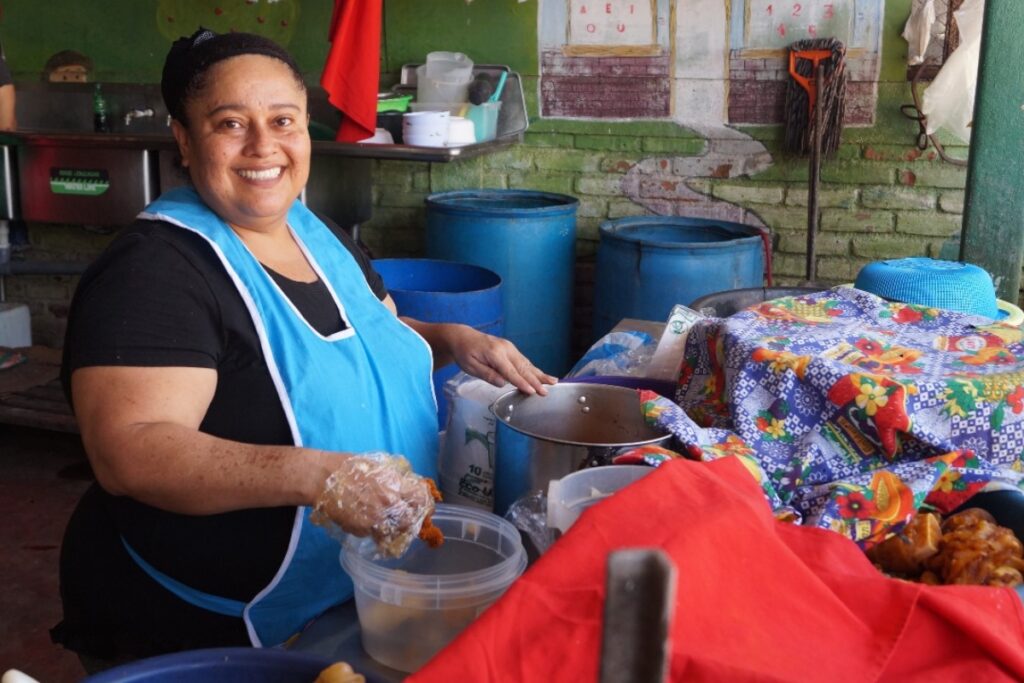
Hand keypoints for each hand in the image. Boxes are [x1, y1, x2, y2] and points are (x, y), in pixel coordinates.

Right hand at [311, 453, 434, 556]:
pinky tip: (366, 525)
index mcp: (396, 485)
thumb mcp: (380, 465)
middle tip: (403, 519)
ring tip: (385, 526)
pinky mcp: (361, 530)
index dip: (423, 504)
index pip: (422, 500)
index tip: (419, 506)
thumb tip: (408, 487)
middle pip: (411, 521)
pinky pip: (374, 536)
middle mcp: (390, 504)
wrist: (323, 477)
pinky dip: (372, 533)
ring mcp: (376, 519)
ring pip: (393, 534)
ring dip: (392, 532)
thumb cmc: (350, 466)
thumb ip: (396, 478)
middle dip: (409, 521)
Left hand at [448, 325, 556, 394]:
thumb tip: (502, 383)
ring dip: (540, 374)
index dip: (522, 383)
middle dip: (536, 380)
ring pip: (527, 363)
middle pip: (523, 368)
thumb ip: (487, 375)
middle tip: (546, 391)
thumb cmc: (465, 353)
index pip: (510, 372)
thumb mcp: (470, 367)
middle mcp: (505, 349)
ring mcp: (510, 348)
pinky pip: (524, 361)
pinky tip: (542, 375)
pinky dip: (534, 369)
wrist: (464, 337)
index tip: (533, 391)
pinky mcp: (511, 349)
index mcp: (494, 354)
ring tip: (553, 382)